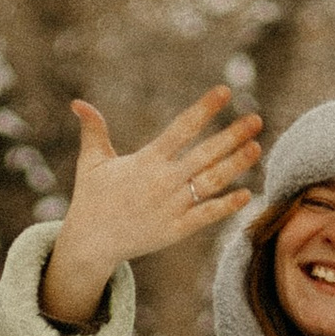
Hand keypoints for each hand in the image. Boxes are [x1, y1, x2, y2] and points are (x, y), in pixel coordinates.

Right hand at [38, 88, 264, 328]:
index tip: (224, 92)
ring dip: (235, 165)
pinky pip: (206, 215)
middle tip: (256, 119)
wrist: (91, 243)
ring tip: (257, 147)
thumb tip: (77, 103)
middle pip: (204, 154)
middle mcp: (162, 182)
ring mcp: (171, 207)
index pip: (181, 129)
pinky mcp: (175, 230)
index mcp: (146, 161)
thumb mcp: (90, 163)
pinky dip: (226, 206)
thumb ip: (93, 131)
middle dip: (231, 136)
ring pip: (210, 183)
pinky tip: (247, 194)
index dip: (203, 109)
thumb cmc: (92, 199)